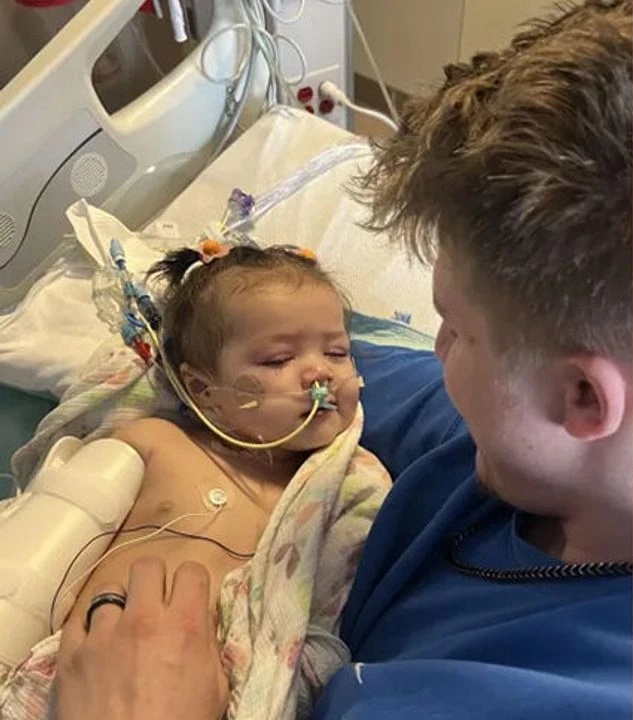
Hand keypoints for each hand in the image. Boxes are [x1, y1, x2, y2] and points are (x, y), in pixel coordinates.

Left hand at [52, 558, 228, 719]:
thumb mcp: (214, 689)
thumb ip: (208, 645)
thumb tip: (203, 620)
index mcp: (185, 625)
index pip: (192, 570)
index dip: (193, 583)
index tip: (190, 597)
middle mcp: (143, 620)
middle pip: (147, 565)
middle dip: (154, 581)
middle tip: (156, 604)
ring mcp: (103, 635)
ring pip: (109, 591)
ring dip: (119, 607)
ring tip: (122, 630)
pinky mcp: (71, 655)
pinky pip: (76, 621)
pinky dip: (88, 630)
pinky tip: (96, 646)